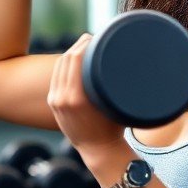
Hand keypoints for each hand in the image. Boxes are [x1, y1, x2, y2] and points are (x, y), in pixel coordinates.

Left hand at [48, 34, 125, 156]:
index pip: (75, 59)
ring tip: (85, 46)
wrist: (99, 151)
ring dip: (71, 54)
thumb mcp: (117, 106)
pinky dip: (65, 66)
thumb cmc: (115, 130)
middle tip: (93, 37)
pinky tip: (74, 61)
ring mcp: (55, 100)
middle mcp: (62, 97)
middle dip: (78, 45)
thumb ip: (115, 88)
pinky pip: (57, 77)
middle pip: (66, 60)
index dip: (85, 44)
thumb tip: (133, 67)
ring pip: (59, 67)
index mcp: (76, 97)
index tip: (97, 36)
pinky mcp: (53, 103)